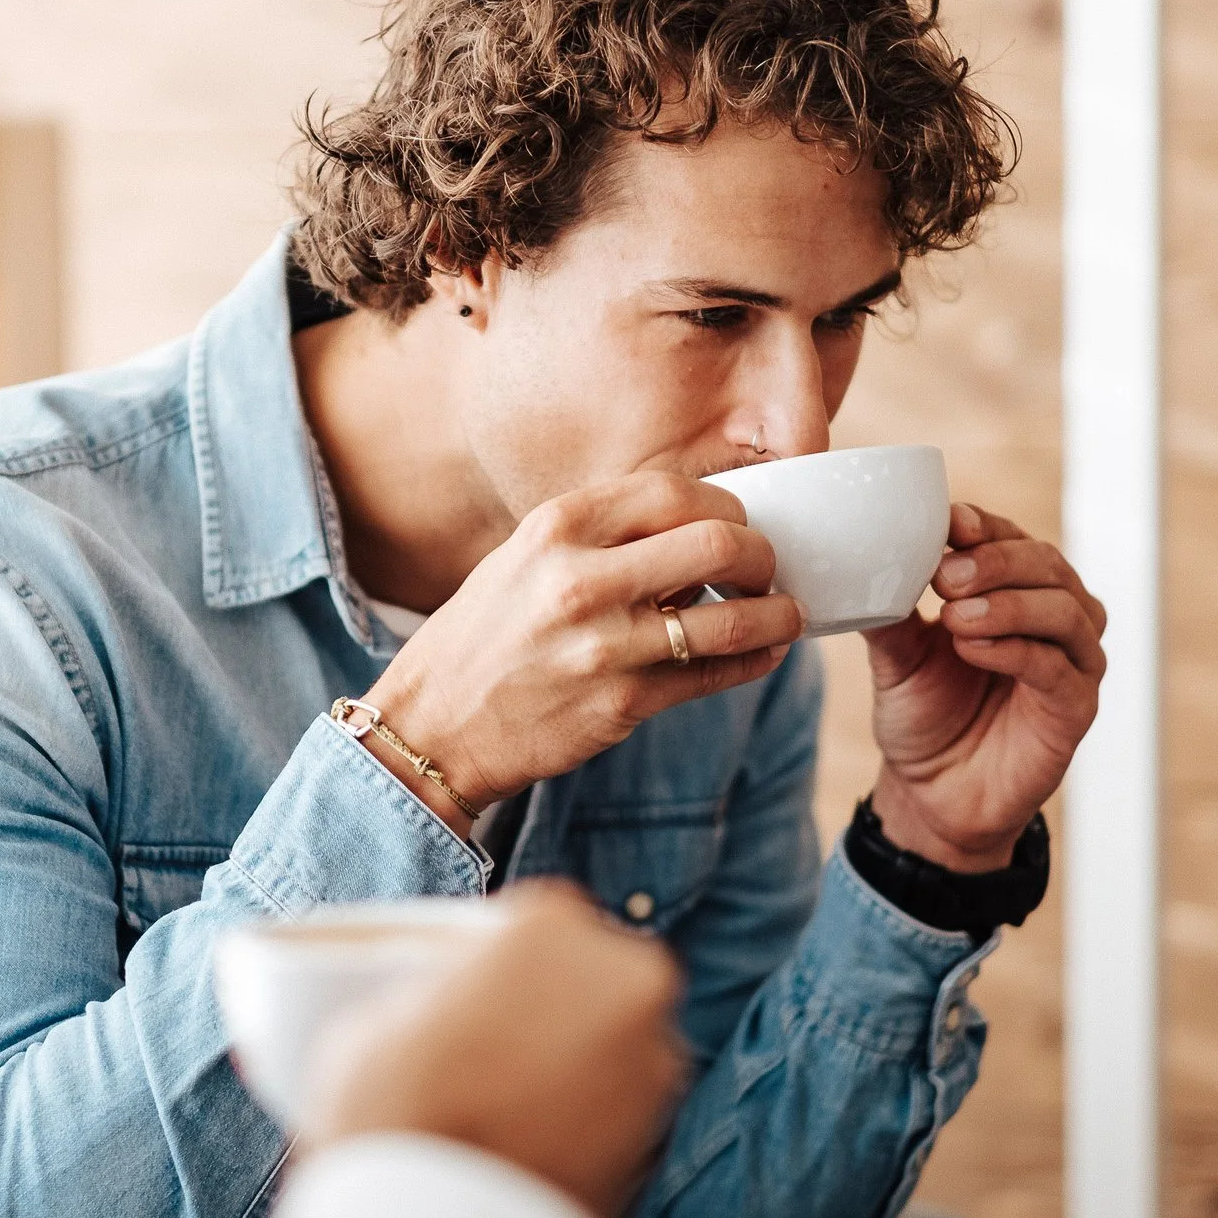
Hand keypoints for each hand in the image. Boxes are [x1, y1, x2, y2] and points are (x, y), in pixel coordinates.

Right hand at [306, 881, 688, 1217]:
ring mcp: (654, 1058)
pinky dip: (591, 1112)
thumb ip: (432, 986)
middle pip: (589, 974)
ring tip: (513, 1100)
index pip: (539, 919)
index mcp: (552, 924)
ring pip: (613, 1038)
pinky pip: (621, 1101)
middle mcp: (625, 976)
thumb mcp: (376, 1015)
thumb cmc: (395, 1112)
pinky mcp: (663, 1132)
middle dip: (554, 1002)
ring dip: (577, 1057)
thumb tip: (441, 999)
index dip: (504, 958)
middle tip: (499, 1043)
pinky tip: (537, 1136)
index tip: (479, 988)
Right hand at [360, 472, 803, 827]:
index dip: (725, 504)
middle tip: (764, 568)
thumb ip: (600, 538)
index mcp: (556, 528)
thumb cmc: (482, 638)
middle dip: (761, 554)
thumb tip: (690, 531)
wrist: (433, 727)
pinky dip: (754, 661)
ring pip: (732, 618)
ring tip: (784, 614)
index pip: (675, 491)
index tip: (735, 522)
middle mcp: (580, 579)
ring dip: (776, 614)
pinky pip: (715, 675)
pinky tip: (763, 654)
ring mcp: (604, 645)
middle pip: (719, 543)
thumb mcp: (523, 560)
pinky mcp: (623, 703)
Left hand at [862, 502, 1105, 871]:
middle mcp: (1054, 619)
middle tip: (945, 576)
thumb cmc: (923, 716)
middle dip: (996, 562)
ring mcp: (1072, 663)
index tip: (949, 522)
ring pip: (1065, 611)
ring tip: (955, 615)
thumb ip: (889, 610)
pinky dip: (1017, 651)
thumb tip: (862, 563)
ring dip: (1009, 604)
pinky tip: (974, 648)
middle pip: (1047, 565)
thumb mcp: (896, 656)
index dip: (985, 526)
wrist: (933, 794)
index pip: (1011, 538)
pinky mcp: (1076, 709)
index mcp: (1013, 591)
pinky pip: (1058, 669)